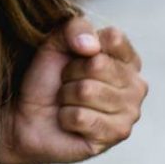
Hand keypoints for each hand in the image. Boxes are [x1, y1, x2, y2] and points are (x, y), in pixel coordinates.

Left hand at [0, 17, 147, 163]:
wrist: (27, 116)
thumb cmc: (47, 79)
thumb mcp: (56, 42)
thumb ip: (75, 28)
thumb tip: (91, 47)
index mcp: (128, 59)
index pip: (113, 38)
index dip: (82, 46)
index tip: (75, 57)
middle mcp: (136, 85)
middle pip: (97, 65)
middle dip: (70, 74)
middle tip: (66, 84)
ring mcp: (130, 112)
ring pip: (87, 91)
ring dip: (66, 96)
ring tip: (67, 102)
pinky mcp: (115, 135)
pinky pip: (81, 117)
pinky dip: (65, 117)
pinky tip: (69, 122)